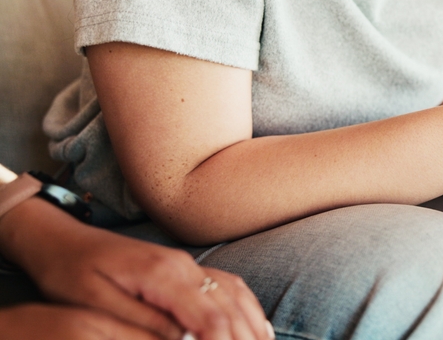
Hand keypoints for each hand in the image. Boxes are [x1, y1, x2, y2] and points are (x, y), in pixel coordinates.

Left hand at [11, 203, 272, 339]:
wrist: (61, 240)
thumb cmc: (70, 273)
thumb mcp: (97, 304)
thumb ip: (143, 323)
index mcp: (162, 275)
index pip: (208, 317)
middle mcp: (183, 266)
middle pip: (229, 308)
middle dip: (245, 338)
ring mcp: (187, 264)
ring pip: (236, 295)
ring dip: (252, 325)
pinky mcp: (185, 268)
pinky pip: (228, 285)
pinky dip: (246, 307)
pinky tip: (254, 326)